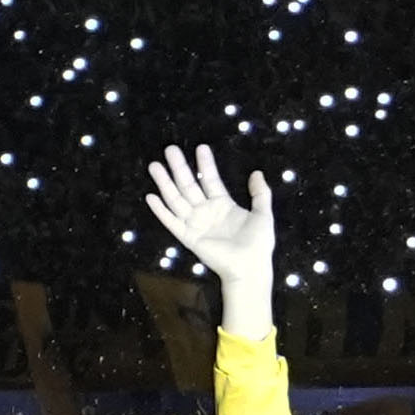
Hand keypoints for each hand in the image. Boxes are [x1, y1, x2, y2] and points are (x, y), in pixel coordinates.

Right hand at [145, 142, 274, 338]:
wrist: (250, 267)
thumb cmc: (259, 243)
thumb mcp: (263, 213)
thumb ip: (260, 193)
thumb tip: (257, 172)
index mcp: (223, 205)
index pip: (210, 179)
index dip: (206, 164)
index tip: (200, 147)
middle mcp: (206, 212)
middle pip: (189, 185)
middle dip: (179, 168)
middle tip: (170, 149)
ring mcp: (196, 224)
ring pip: (177, 200)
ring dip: (165, 183)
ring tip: (155, 166)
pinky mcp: (189, 238)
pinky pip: (172, 222)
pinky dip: (161, 211)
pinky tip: (151, 197)